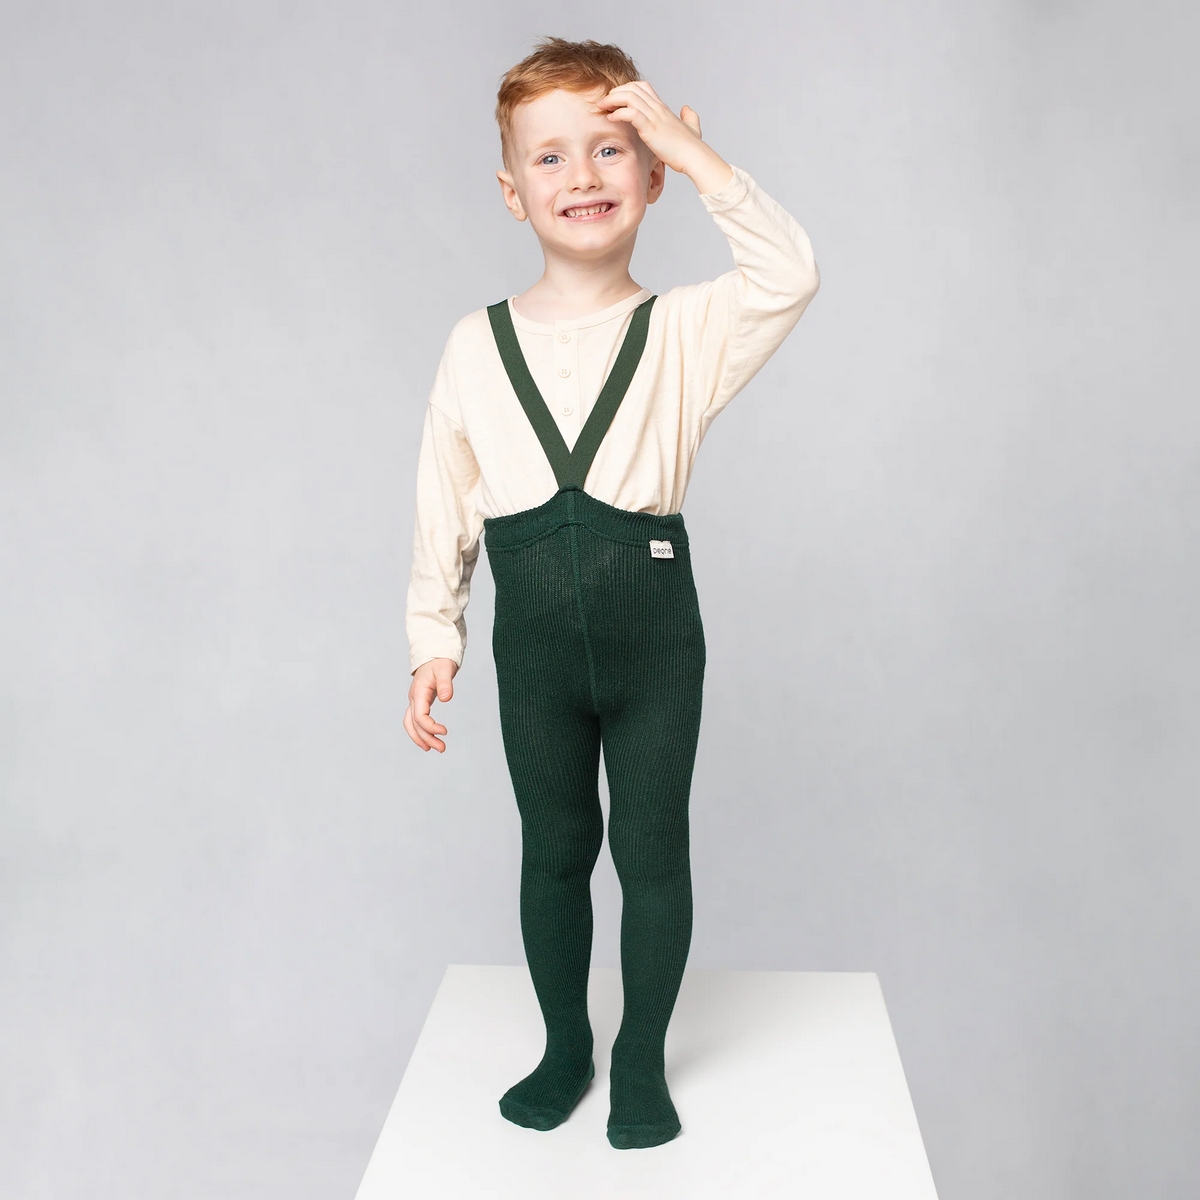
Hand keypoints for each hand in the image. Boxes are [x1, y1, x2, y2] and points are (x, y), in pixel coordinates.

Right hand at [404, 657, 457, 751]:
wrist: (434, 655)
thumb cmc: (439, 662)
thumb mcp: (445, 670)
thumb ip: (445, 684)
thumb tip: (446, 698)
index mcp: (418, 692)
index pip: (419, 716)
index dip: (430, 727)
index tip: (444, 732)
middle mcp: (413, 699)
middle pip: (414, 724)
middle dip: (426, 738)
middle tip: (442, 748)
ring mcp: (415, 701)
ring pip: (411, 725)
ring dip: (421, 738)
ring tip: (435, 748)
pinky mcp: (419, 703)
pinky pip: (415, 721)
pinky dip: (420, 732)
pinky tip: (430, 739)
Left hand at [595, 81, 732, 193]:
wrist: (694, 156)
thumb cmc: (692, 147)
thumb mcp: (693, 128)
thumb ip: (689, 117)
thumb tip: (687, 109)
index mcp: (662, 108)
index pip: (642, 86)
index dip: (626, 89)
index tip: (615, 100)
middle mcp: (657, 109)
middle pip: (632, 87)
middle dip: (615, 92)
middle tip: (604, 102)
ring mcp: (654, 117)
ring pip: (629, 96)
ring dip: (612, 100)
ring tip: (602, 107)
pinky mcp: (650, 129)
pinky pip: (631, 113)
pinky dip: (618, 113)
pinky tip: (611, 118)